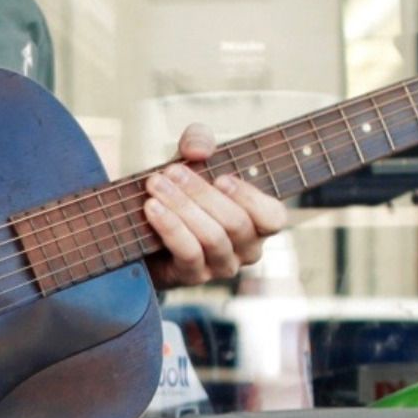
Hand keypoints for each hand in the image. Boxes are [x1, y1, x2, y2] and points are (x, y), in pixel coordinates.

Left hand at [143, 125, 286, 287]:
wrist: (144, 227)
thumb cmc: (182, 191)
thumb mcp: (192, 158)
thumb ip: (199, 141)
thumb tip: (198, 150)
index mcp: (258, 222)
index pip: (273, 217)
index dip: (250, 198)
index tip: (221, 177)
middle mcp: (246, 248)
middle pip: (236, 223)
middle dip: (201, 194)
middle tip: (171, 172)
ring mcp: (222, 266)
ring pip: (212, 238)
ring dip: (182, 207)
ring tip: (155, 185)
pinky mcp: (194, 277)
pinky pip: (188, 253)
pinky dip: (170, 227)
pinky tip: (152, 208)